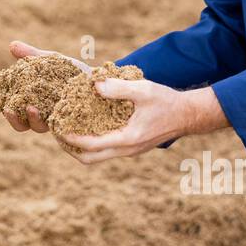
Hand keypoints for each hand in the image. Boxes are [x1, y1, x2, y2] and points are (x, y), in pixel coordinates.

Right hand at [0, 40, 92, 134]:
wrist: (100, 80)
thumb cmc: (71, 72)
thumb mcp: (51, 61)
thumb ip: (32, 56)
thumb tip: (12, 45)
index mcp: (30, 102)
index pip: (10, 106)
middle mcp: (40, 116)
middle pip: (20, 124)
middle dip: (12, 117)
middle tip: (10, 108)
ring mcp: (55, 123)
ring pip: (38, 128)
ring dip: (32, 120)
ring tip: (33, 107)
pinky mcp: (71, 127)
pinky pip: (61, 128)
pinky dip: (56, 122)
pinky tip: (56, 112)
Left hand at [58, 79, 227, 163]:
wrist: (188, 115)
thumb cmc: (166, 101)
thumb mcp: (143, 90)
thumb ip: (119, 88)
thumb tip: (95, 85)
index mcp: (128, 139)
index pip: (91, 146)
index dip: (71, 139)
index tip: (57, 129)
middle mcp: (127, 150)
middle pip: (90, 159)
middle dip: (70, 149)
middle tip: (56, 135)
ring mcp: (129, 151)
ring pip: (97, 157)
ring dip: (80, 148)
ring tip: (66, 131)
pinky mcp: (131, 147)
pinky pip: (106, 151)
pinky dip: (92, 144)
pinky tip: (86, 127)